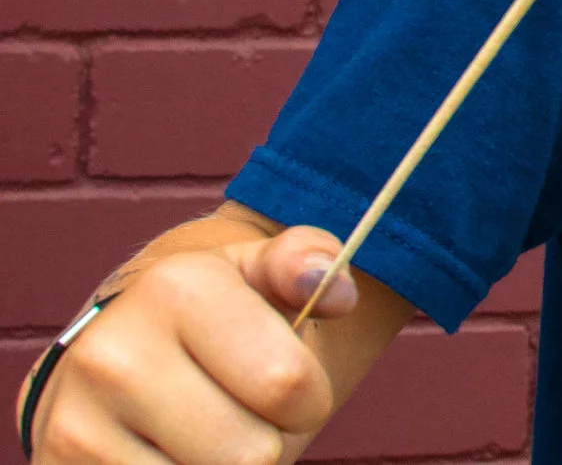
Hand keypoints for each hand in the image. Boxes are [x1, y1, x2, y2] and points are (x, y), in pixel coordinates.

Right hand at [24, 223, 356, 464]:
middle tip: (235, 409)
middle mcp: (115, 354)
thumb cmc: (211, 319)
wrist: (106, 357)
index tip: (285, 382)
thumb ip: (306, 262)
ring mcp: (78, 421)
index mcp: (178, 289)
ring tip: (196, 429)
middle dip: (263, 440)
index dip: (308, 398)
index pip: (288, 385)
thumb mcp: (258, 274)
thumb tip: (336, 294)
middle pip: (252, 453)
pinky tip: (161, 451)